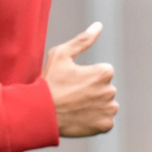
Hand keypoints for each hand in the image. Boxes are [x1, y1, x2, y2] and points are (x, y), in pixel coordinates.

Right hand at [44, 21, 117, 136]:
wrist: (41, 113)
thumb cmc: (49, 82)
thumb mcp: (61, 54)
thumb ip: (82, 40)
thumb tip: (99, 25)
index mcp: (104, 72)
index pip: (103, 72)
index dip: (88, 76)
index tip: (73, 81)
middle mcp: (111, 90)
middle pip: (105, 88)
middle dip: (93, 90)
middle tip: (72, 95)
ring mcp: (109, 109)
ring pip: (107, 104)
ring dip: (96, 105)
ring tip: (76, 107)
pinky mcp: (105, 126)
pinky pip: (105, 121)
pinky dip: (96, 120)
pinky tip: (80, 117)